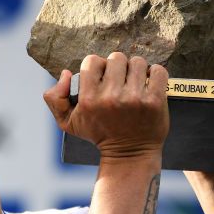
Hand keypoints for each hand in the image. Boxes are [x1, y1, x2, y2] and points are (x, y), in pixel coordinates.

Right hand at [43, 52, 168, 160]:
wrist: (129, 154)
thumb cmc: (98, 134)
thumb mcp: (68, 122)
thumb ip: (55, 97)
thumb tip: (65, 73)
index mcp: (89, 100)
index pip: (92, 61)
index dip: (96, 66)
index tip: (102, 78)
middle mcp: (112, 97)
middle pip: (116, 58)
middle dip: (117, 67)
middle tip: (119, 81)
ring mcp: (135, 98)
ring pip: (137, 62)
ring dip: (135, 70)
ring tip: (133, 83)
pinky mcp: (155, 101)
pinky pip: (158, 71)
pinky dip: (155, 74)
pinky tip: (148, 84)